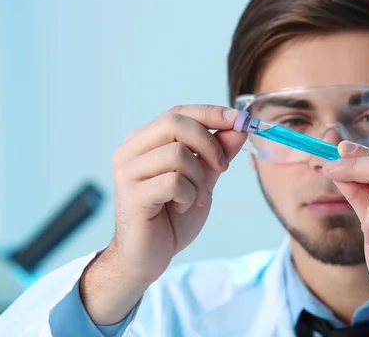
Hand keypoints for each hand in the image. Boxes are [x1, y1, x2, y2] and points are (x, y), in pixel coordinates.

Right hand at [81, 105, 245, 325]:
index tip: (240, 120)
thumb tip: (238, 127)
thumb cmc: (171, 217)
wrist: (148, 257)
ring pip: (177, 153)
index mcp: (144, 141)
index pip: (178, 113)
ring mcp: (127, 171)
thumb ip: (217, 153)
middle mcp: (130, 150)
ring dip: (199, 178)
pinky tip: (181, 208)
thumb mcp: (202, 180)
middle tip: (222, 167)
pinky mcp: (131, 194)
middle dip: (208, 143)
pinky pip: (174, 181)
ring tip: (196, 198)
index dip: (211, 113)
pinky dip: (188, 196)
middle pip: (174, 123)